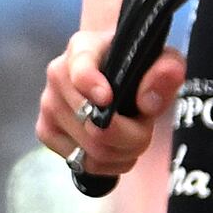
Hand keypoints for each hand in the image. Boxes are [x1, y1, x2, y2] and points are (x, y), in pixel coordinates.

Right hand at [39, 33, 180, 172]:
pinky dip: (108, 164)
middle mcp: (58, 74)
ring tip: (133, 136)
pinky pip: (82, 163)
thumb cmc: (138, 64)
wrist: (115, 72)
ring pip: (92, 149)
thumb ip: (166, 71)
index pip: (79, 71)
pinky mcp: (46, 131)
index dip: (92, 87)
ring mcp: (49, 104)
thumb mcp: (162, 60)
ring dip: (124, 151)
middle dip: (133, 136)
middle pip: (95, 126)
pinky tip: (117, 148)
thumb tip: (148, 100)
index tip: (109, 99)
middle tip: (145, 127)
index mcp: (84, 48)